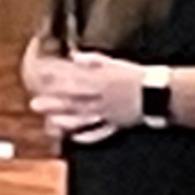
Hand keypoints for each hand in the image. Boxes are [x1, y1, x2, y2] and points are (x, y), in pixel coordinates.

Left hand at [27, 50, 147, 145]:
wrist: (159, 92)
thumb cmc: (137, 76)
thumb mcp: (115, 63)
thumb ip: (93, 60)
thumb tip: (75, 56)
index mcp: (102, 81)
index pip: (74, 80)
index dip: (56, 80)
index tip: (41, 79)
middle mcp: (102, 98)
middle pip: (74, 101)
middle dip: (54, 103)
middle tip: (35, 105)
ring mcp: (108, 114)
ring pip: (83, 118)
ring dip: (65, 120)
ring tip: (51, 122)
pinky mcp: (116, 125)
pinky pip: (99, 133)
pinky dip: (86, 136)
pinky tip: (74, 138)